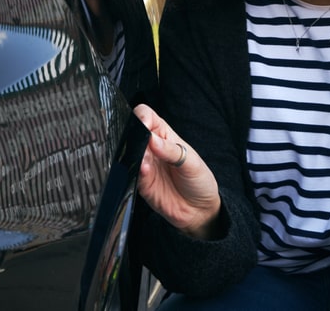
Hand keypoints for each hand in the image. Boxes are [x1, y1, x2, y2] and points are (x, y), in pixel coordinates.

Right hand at [133, 104, 221, 239]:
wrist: (200, 211)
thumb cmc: (199, 181)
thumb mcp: (192, 163)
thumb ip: (172, 151)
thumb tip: (152, 139)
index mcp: (165, 136)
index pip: (147, 116)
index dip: (142, 117)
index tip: (144, 124)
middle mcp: (151, 149)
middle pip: (133, 133)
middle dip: (135, 136)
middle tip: (145, 145)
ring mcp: (145, 165)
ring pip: (129, 153)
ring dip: (134, 154)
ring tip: (147, 161)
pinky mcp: (141, 183)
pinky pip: (131, 173)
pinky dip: (135, 170)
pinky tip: (144, 171)